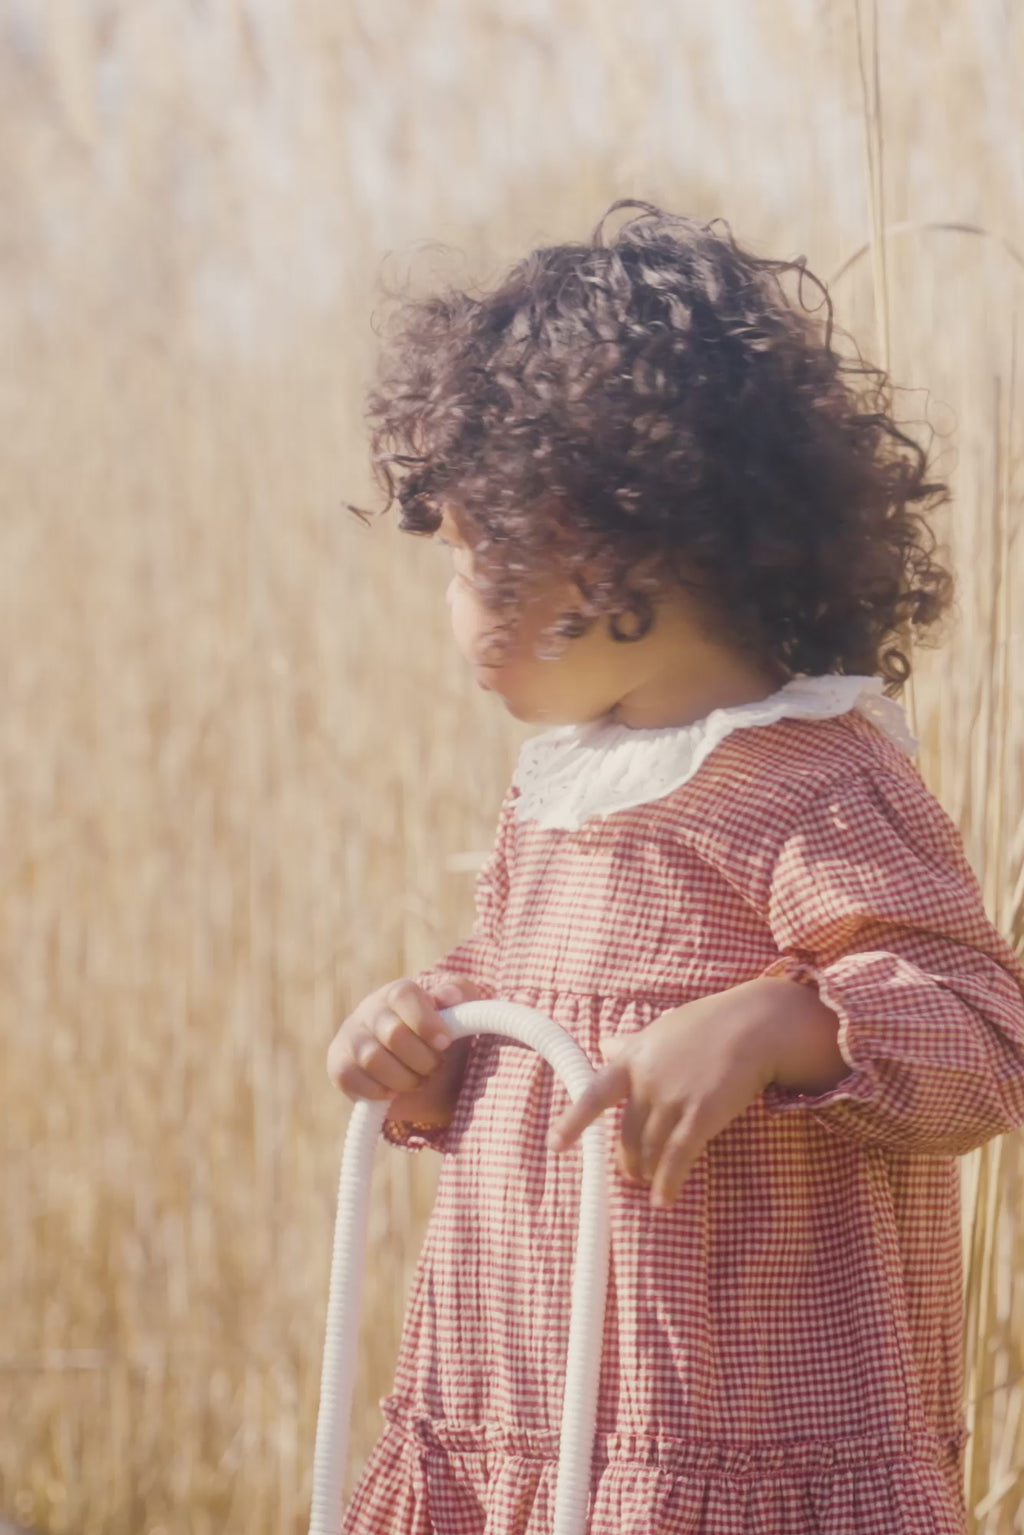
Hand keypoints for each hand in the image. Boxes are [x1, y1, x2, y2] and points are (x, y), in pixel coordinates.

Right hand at [327, 977, 483, 1124]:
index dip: (426, 1021)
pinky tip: (394, 1091)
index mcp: (399, 993)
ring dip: (404, 1079)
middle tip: (435, 1068)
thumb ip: (460, 997)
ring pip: (372, 1059)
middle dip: (423, 1060)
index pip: (404, 995)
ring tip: (417, 1080)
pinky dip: (379, 1091)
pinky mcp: (339, 1065)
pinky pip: (351, 1079)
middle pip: (393, 1034)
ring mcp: (351, 1036)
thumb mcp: (461, 1015)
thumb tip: (448, 996)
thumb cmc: (443, 1039)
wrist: (424, 1077)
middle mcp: (370, 1009)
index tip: (445, 1043)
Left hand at [549, 979, 839, 1207]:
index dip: (573, 1121)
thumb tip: (603, 1044)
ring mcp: (673, 1098)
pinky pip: (678, 1158)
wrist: (754, 1025)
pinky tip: (664, 1199)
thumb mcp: (661, 1029)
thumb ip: (630, 1044)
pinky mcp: (701, 1115)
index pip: (594, 1093)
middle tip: (631, 1174)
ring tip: (650, 1184)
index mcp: (633, 1058)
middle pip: (628, 1134)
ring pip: (651, 1149)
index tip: (555, 1145)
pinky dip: (668, 1182)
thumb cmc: (708, 1024)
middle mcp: (648, 1081)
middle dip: (628, 1159)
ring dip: (648, 1173)